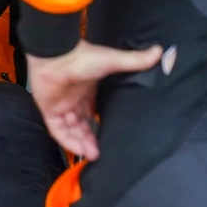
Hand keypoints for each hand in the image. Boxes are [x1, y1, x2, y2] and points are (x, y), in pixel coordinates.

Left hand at [28, 41, 162, 160]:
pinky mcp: (48, 108)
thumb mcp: (112, 60)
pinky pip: (57, 130)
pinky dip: (67, 141)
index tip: (111, 134)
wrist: (57, 54)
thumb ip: (134, 60)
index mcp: (87, 89)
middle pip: (82, 124)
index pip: (93, 111)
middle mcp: (73, 98)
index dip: (99, 123)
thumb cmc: (82, 56)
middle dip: (91, 138)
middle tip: (102, 153)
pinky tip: (80, 150)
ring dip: (81, 143)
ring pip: (70, 129)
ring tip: (95, 155)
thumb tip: (159, 51)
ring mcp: (60, 104)